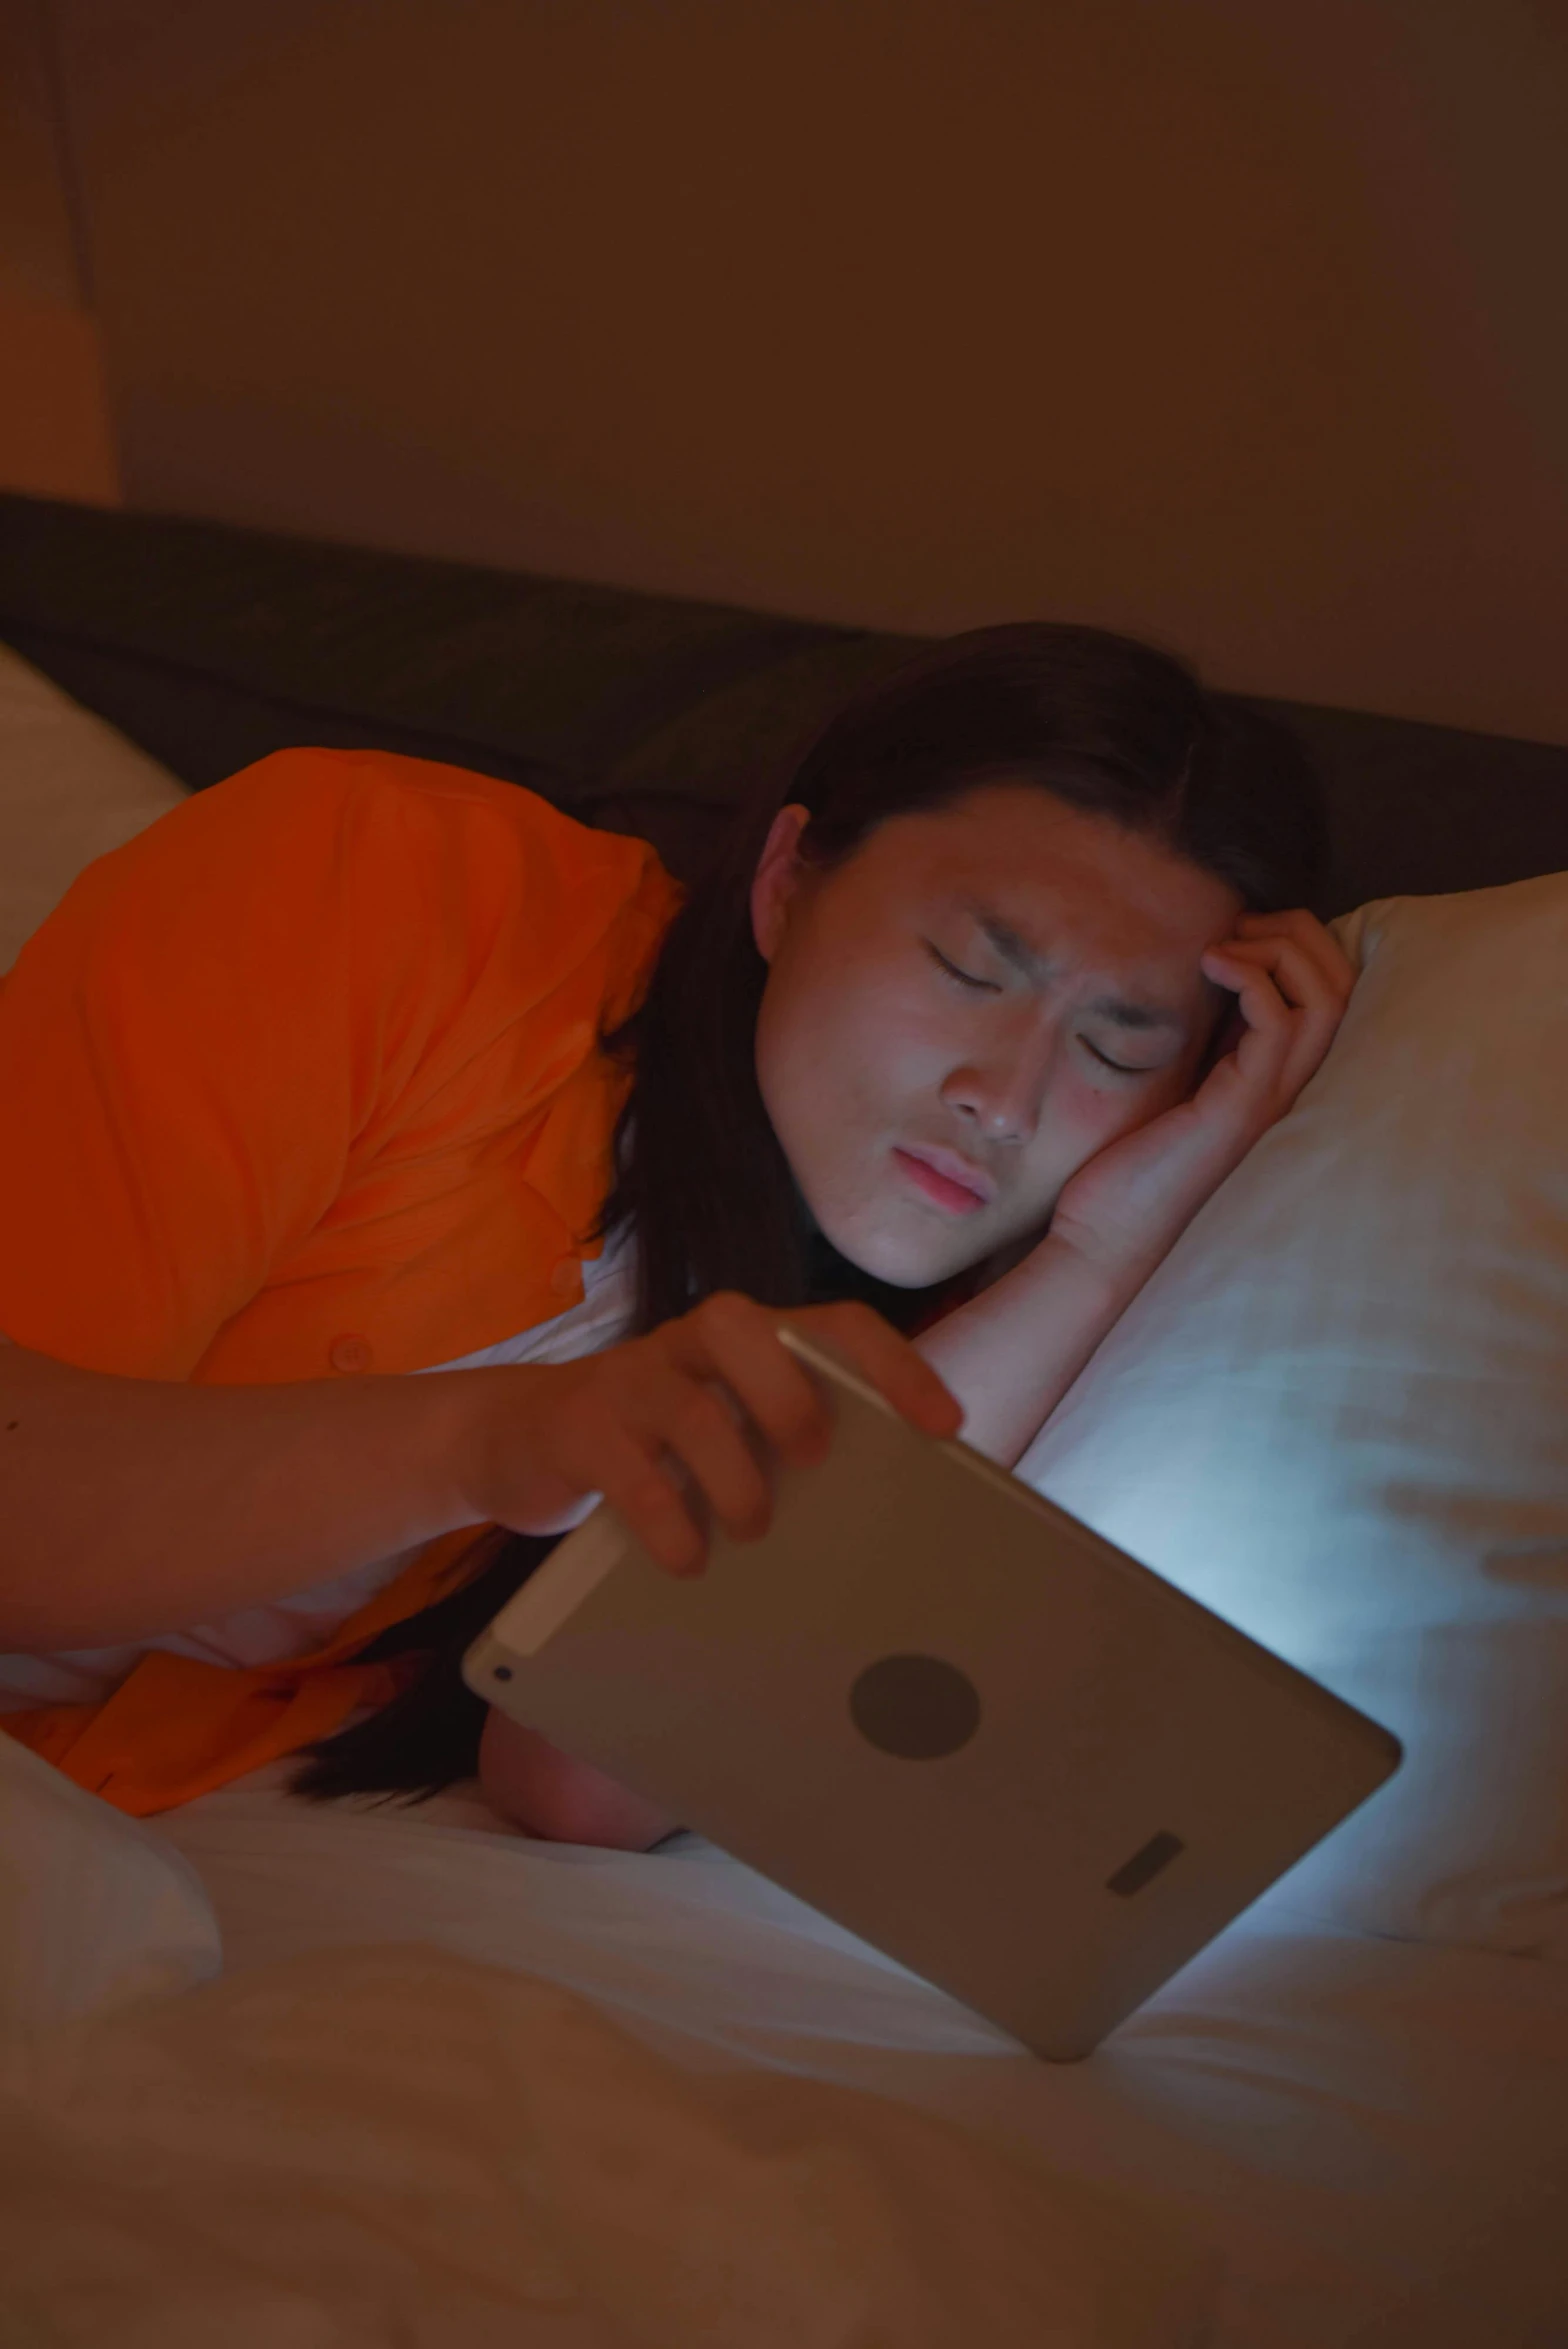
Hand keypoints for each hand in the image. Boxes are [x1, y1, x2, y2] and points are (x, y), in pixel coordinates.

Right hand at [458, 1293, 961, 1576]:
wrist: (518, 1442)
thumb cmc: (655, 1446)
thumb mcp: (726, 1433)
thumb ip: (785, 1447)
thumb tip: (885, 1513)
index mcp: (748, 1342)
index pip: (833, 1323)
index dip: (893, 1365)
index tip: (945, 1424)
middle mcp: (689, 1342)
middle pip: (743, 1326)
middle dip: (789, 1395)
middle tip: (813, 1462)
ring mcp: (628, 1377)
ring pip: (690, 1403)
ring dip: (733, 1476)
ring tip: (750, 1528)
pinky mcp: (577, 1425)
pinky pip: (630, 1470)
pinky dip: (668, 1522)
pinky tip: (687, 1560)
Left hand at [1048, 909, 1354, 1281]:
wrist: (1105, 1240)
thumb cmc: (1131, 1167)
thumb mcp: (1178, 1082)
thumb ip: (1206, 1039)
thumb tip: (1205, 972)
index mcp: (1281, 1080)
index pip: (1336, 993)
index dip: (1303, 944)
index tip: (1241, 933)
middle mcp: (1293, 1090)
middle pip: (1346, 984)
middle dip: (1300, 932)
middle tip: (1238, 928)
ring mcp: (1274, 1101)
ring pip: (1326, 995)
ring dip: (1279, 948)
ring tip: (1222, 948)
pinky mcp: (1241, 1109)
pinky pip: (1279, 1021)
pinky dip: (1252, 976)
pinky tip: (1210, 967)